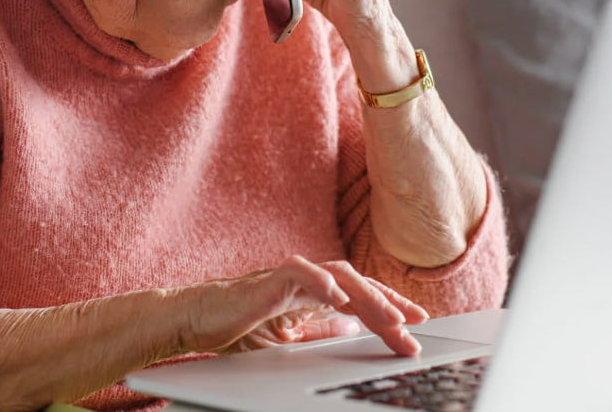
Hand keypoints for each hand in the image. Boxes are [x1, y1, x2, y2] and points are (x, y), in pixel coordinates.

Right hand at [178, 255, 427, 356]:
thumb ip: (318, 330)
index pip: (360, 295)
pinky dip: (321, 283)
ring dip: (367, 296)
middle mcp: (306, 280)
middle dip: (390, 305)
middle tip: (415, 327)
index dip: (390, 306)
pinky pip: (299, 273)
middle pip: (358, 284)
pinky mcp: (268, 280)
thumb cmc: (234, 326)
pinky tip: (339, 298)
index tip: (417, 325)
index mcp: (312, 294)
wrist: (194, 319)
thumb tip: (350, 329)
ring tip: (390, 317)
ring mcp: (288, 277)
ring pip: (338, 275)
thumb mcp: (287, 337)